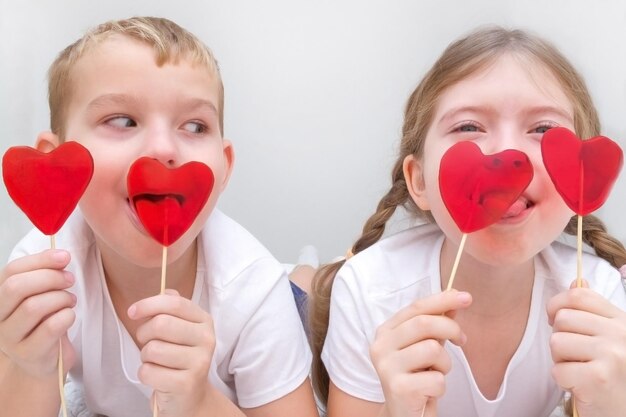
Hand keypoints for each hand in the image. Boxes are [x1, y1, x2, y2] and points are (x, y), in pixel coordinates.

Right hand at [0, 250, 75, 377]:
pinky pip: (50, 327)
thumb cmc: (45, 324)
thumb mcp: (43, 296)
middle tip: (69, 280)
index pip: (11, 271)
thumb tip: (61, 255)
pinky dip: (66, 316)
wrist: (46, 363)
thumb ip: (47, 275)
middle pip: (17, 287)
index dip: (40, 260)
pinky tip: (69, 316)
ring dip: (61, 298)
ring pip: (33, 306)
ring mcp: (11, 339)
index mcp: (1, 299)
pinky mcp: (29, 354)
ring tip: (70, 301)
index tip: (65, 257)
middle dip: (50, 278)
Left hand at [129, 289, 215, 416]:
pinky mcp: (187, 384)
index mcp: (204, 321)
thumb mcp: (179, 329)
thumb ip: (172, 308)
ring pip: (152, 349)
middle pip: (161, 324)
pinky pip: (148, 372)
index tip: (133, 312)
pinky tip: (158, 377)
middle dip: (144, 334)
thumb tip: (165, 291)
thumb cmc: (178, 358)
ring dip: (145, 357)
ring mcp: (200, 362)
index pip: (174, 303)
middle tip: (148, 343)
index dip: (148, 304)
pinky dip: (145, 374)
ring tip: (156, 362)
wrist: (190, 397)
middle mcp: (207, 339)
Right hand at [370, 290, 471, 416]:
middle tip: (461, 340)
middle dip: (450, 328)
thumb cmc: (416, 378)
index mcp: (386, 332)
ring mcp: (387, 367)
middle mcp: (381, 346)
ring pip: (432, 349)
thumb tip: (455, 299)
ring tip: (435, 373)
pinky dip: (440, 386)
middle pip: (424, 324)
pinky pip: (436, 378)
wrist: (404, 415)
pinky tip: (429, 391)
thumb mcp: (426, 346)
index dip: (442, 300)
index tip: (466, 297)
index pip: (416, 308)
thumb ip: (437, 323)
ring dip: (445, 364)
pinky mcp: (398, 388)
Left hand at [547, 281, 625, 416]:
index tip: (556, 320)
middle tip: (577, 357)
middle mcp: (620, 334)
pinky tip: (580, 386)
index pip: (578, 295)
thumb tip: (576, 281)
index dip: (557, 305)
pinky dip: (563, 380)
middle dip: (561, 339)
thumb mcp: (608, 337)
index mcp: (621, 320)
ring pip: (557, 343)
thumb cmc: (612, 374)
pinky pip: (558, 369)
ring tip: (579, 370)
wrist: (623, 411)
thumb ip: (592, 311)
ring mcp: (612, 355)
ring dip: (561, 361)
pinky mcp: (598, 378)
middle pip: (563, 319)